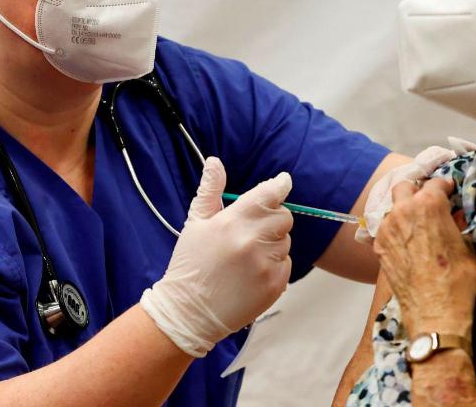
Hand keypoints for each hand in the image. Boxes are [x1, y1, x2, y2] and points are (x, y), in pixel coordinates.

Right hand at [140, 157, 293, 357]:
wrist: (189, 313)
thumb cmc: (190, 265)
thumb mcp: (195, 223)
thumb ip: (210, 190)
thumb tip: (215, 161)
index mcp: (231, 222)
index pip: (268, 195)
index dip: (279, 185)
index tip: (283, 181)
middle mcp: (251, 242)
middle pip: (283, 217)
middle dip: (271, 218)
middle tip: (251, 229)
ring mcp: (265, 265)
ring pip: (285, 240)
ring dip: (272, 243)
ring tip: (246, 255)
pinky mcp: (275, 285)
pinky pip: (286, 263)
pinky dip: (274, 264)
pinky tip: (251, 272)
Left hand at [374, 177, 475, 335]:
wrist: (436, 312)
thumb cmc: (458, 281)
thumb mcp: (468, 247)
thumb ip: (458, 225)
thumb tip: (456, 217)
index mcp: (429, 204)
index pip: (435, 182)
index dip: (445, 186)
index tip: (449, 192)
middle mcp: (403, 211)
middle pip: (405, 186)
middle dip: (417, 190)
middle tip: (428, 202)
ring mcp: (387, 228)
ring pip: (392, 207)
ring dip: (403, 210)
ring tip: (416, 223)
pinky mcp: (379, 247)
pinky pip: (385, 229)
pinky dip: (395, 229)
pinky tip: (406, 241)